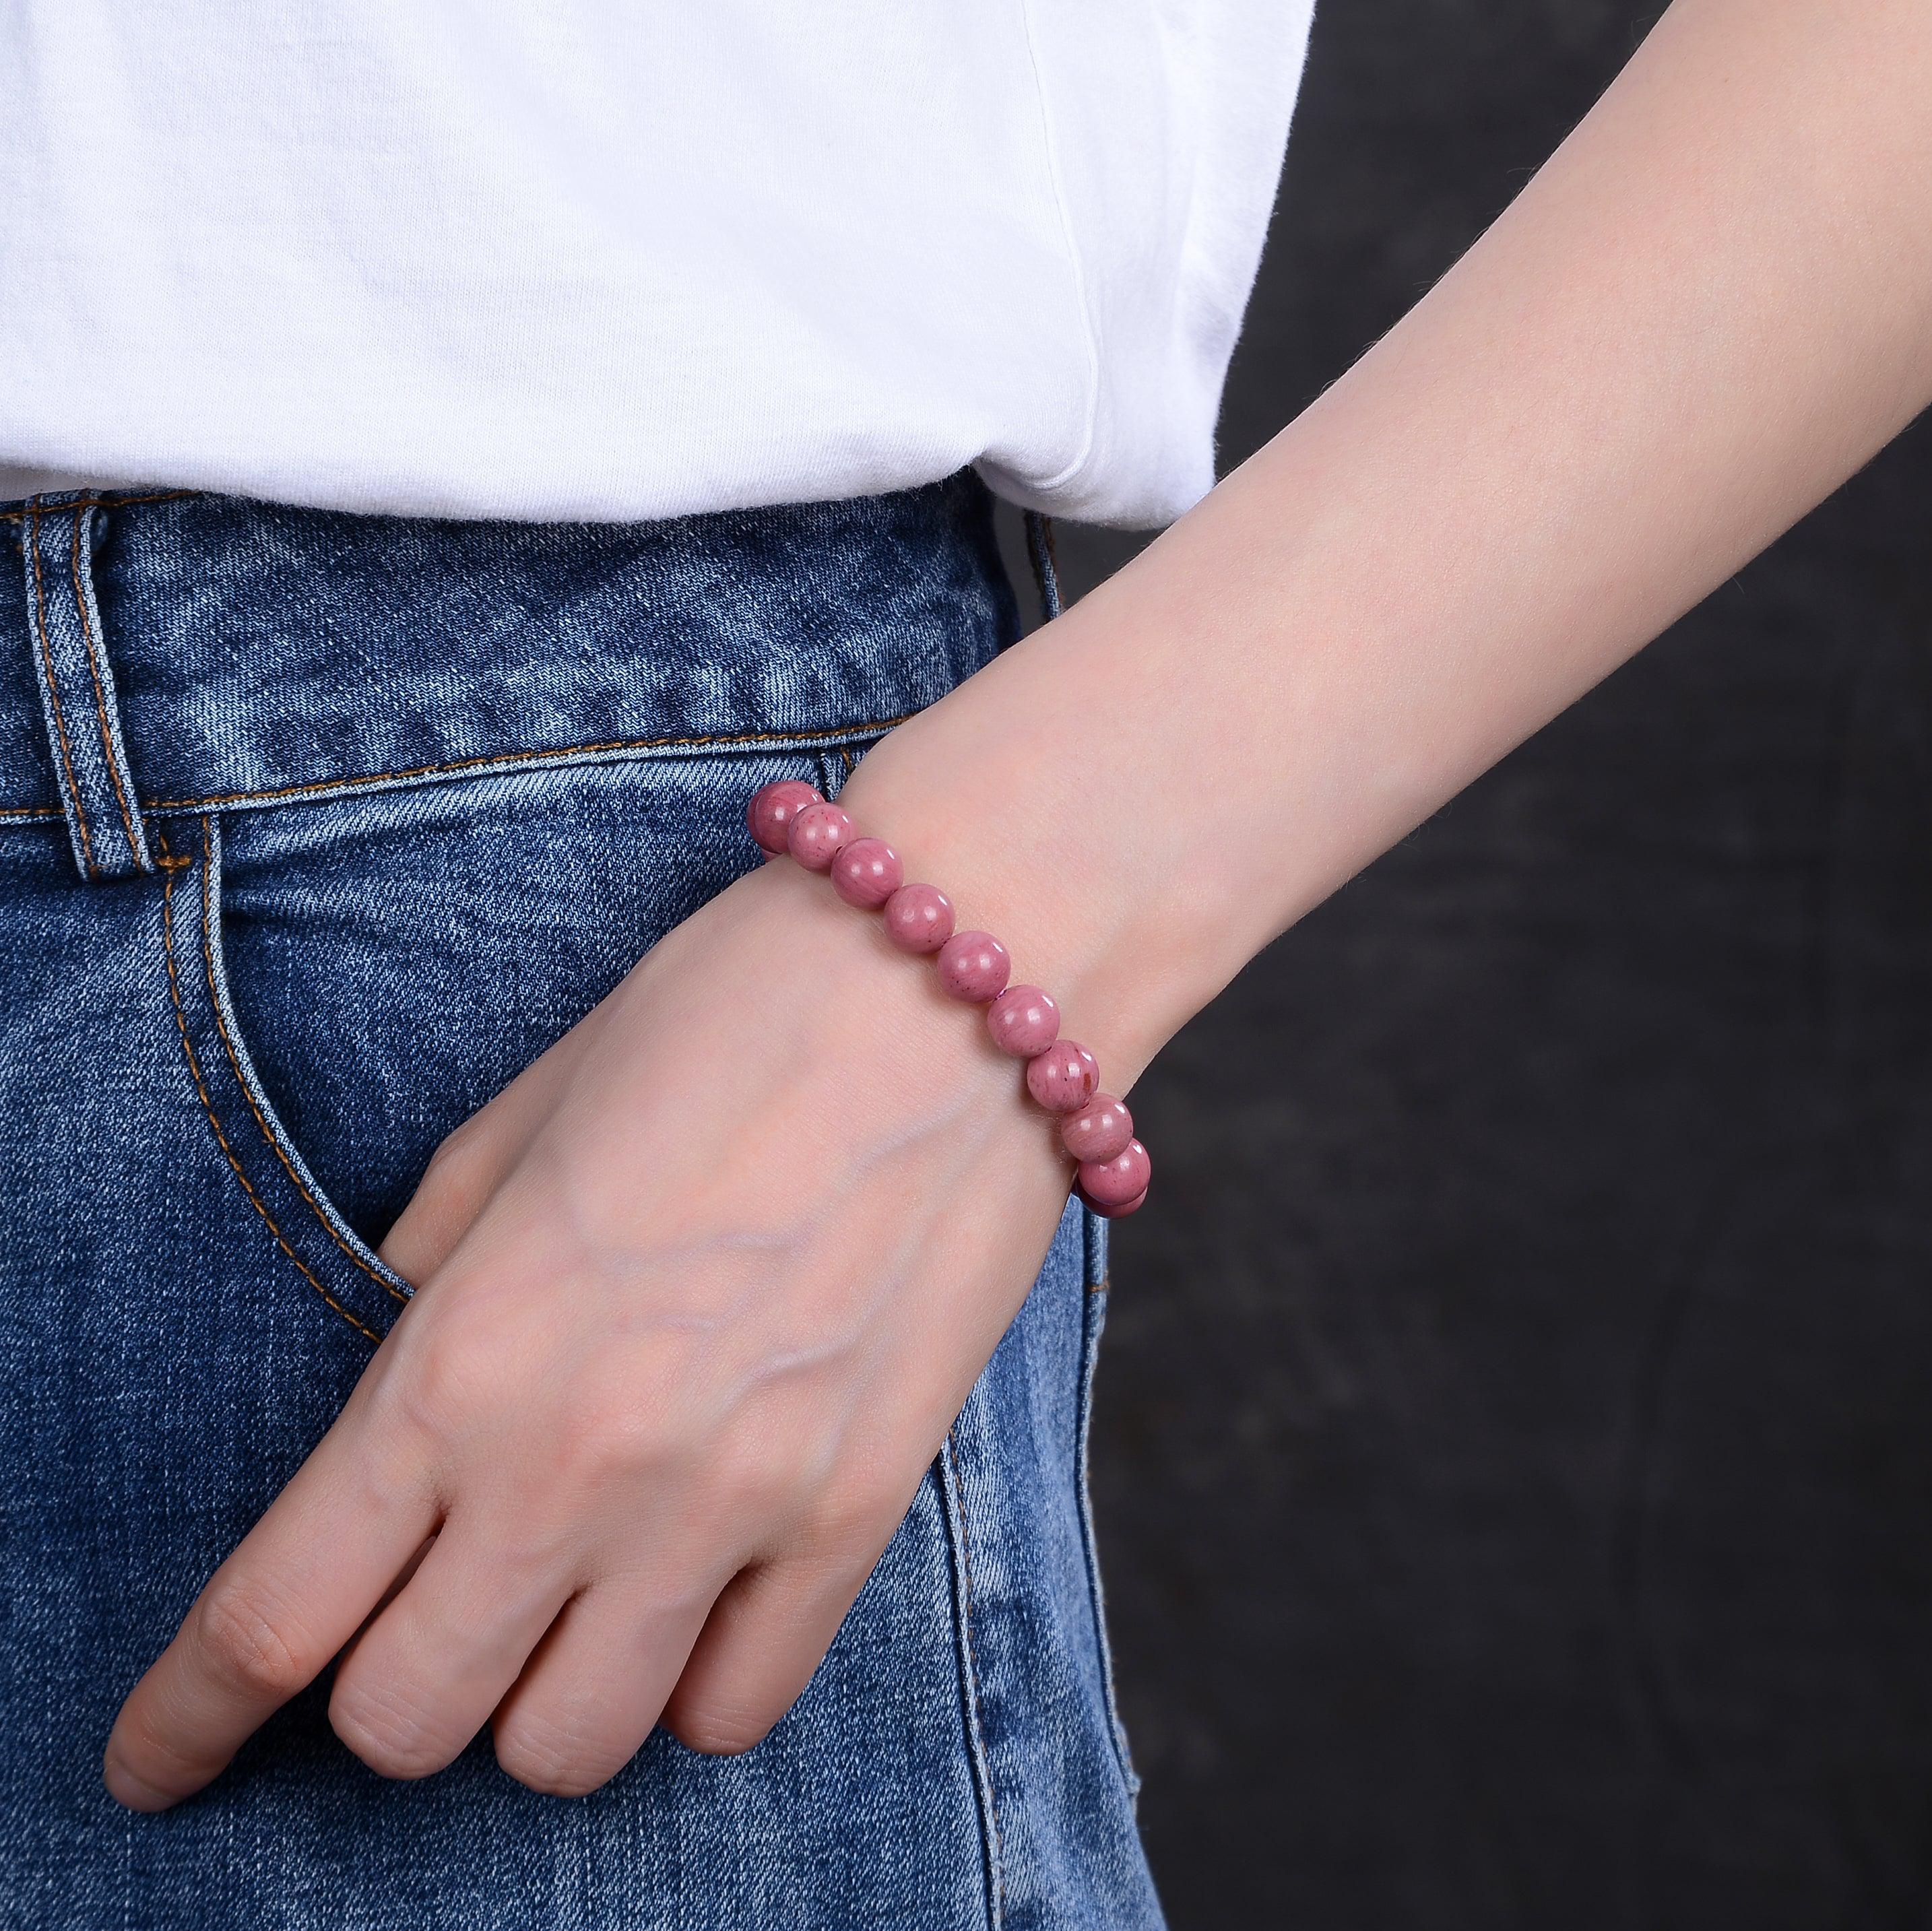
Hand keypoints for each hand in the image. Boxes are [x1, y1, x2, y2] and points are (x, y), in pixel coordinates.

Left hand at [102, 851, 1074, 1805]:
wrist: (949, 986)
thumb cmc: (724, 1019)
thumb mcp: (522, 1123)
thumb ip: (434, 1274)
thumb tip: (403, 1381)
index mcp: (466, 1351)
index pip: (273, 1615)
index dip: (184, 1717)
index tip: (158, 1759)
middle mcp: (581, 1462)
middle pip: (408, 1722)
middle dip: (381, 1691)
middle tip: (417, 1612)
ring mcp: (732, 1502)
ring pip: (568, 1751)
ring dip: (535, 1701)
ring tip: (567, 1605)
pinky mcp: (859, 1510)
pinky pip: (737, 1709)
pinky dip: (686, 1683)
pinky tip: (692, 1592)